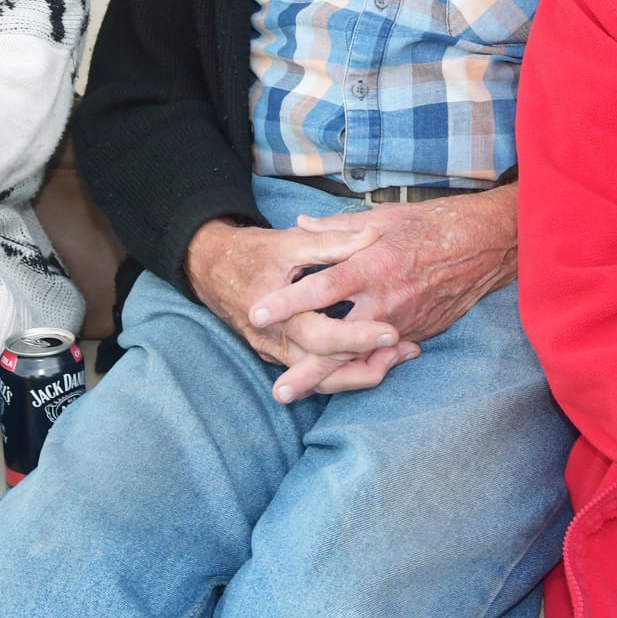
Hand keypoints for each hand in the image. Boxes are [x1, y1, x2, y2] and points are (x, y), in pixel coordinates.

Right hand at [186, 218, 413, 402]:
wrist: (210, 268)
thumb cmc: (252, 252)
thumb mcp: (290, 242)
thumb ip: (332, 242)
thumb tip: (373, 236)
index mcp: (276, 313)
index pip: (321, 336)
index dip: (358, 336)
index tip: (392, 332)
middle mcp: (275, 341)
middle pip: (326, 368)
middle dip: (369, 362)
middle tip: (406, 349)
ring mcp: (276, 354)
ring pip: (322, 380)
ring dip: (361, 373)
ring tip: (398, 358)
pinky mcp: (281, 357)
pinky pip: (315, 377)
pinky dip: (345, 372)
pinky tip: (376, 361)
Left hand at [245, 187, 517, 398]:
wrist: (480, 245)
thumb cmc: (426, 225)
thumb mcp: (380, 217)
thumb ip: (336, 227)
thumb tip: (298, 223)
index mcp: (371, 264)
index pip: (322, 287)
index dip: (289, 302)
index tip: (257, 313)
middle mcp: (385, 299)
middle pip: (340, 340)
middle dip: (309, 368)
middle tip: (279, 391)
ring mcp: (402, 322)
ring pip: (360, 358)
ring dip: (329, 378)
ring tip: (297, 392)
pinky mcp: (416, 334)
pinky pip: (382, 356)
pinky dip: (358, 368)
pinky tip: (333, 383)